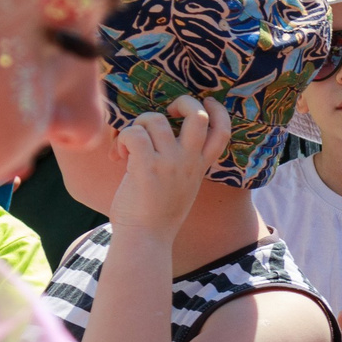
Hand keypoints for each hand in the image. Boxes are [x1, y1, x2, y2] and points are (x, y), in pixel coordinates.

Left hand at [104, 94, 226, 238]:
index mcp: (200, 165)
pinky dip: (122, 139)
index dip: (218, 110)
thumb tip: (157, 134)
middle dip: (182, 102)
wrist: (146, 238)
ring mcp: (169, 163)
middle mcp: (189, 161)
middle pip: (197, 115)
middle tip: (166, 114)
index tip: (205, 103)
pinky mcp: (146, 168)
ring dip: (137, 125)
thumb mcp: (182, 185)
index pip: (223, 131)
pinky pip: (133, 134)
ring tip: (128, 145)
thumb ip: (180, 161)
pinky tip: (118, 156)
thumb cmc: (157, 214)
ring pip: (155, 119)